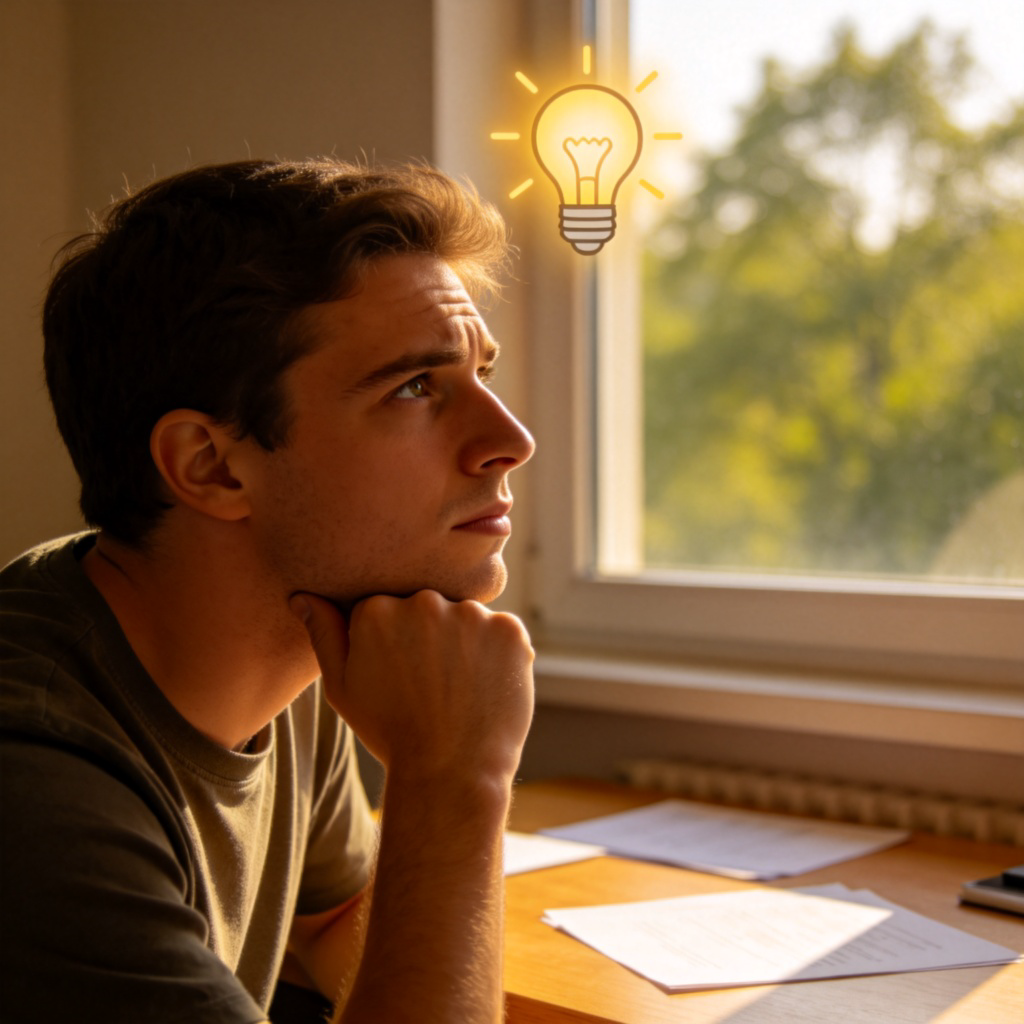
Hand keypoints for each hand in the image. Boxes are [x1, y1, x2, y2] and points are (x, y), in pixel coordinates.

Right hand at [290, 590, 533, 786]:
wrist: (451, 773)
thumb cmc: (391, 732)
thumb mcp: (343, 688)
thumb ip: (324, 634)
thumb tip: (302, 597)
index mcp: (376, 609)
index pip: (386, 607)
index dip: (392, 642)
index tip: (399, 674)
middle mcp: (423, 601)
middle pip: (426, 606)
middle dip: (428, 636)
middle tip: (430, 684)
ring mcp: (470, 614)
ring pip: (465, 617)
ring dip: (464, 642)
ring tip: (458, 689)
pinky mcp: (509, 629)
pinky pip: (501, 631)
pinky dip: (497, 654)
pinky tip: (485, 686)